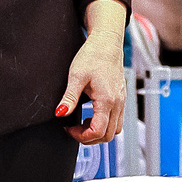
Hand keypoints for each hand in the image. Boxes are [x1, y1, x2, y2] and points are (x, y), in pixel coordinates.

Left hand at [58, 3, 126, 144]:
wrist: (107, 42)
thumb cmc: (93, 55)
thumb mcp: (76, 76)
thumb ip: (69, 97)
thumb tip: (60, 113)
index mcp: (107, 100)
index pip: (98, 131)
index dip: (81, 136)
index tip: (68, 129)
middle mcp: (118, 103)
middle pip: (108, 136)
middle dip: (89, 138)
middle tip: (73, 130)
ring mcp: (122, 102)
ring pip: (115, 130)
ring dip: (98, 132)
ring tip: (82, 123)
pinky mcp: (121, 99)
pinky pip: (117, 120)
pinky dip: (104, 124)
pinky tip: (91, 115)